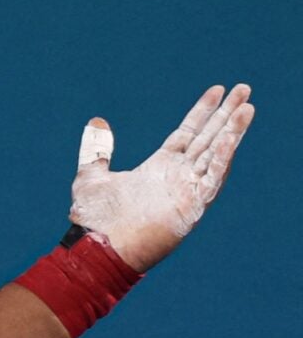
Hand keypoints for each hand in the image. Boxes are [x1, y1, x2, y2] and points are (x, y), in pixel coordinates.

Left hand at [70, 83, 253, 271]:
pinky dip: (222, 158)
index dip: (203, 112)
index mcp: (159, 167)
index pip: (188, 132)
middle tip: (244, 88)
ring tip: (248, 107)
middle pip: (208, 137)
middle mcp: (177, 176)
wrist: (97, 249)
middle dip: (227, 114)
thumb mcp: (91, 175)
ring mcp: (187, 190)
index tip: (218, 90)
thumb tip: (97, 121)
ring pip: (216, 154)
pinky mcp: (191, 206)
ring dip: (233, 131)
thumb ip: (96, 149)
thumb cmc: (95, 220)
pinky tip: (231, 137)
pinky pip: (211, 178)